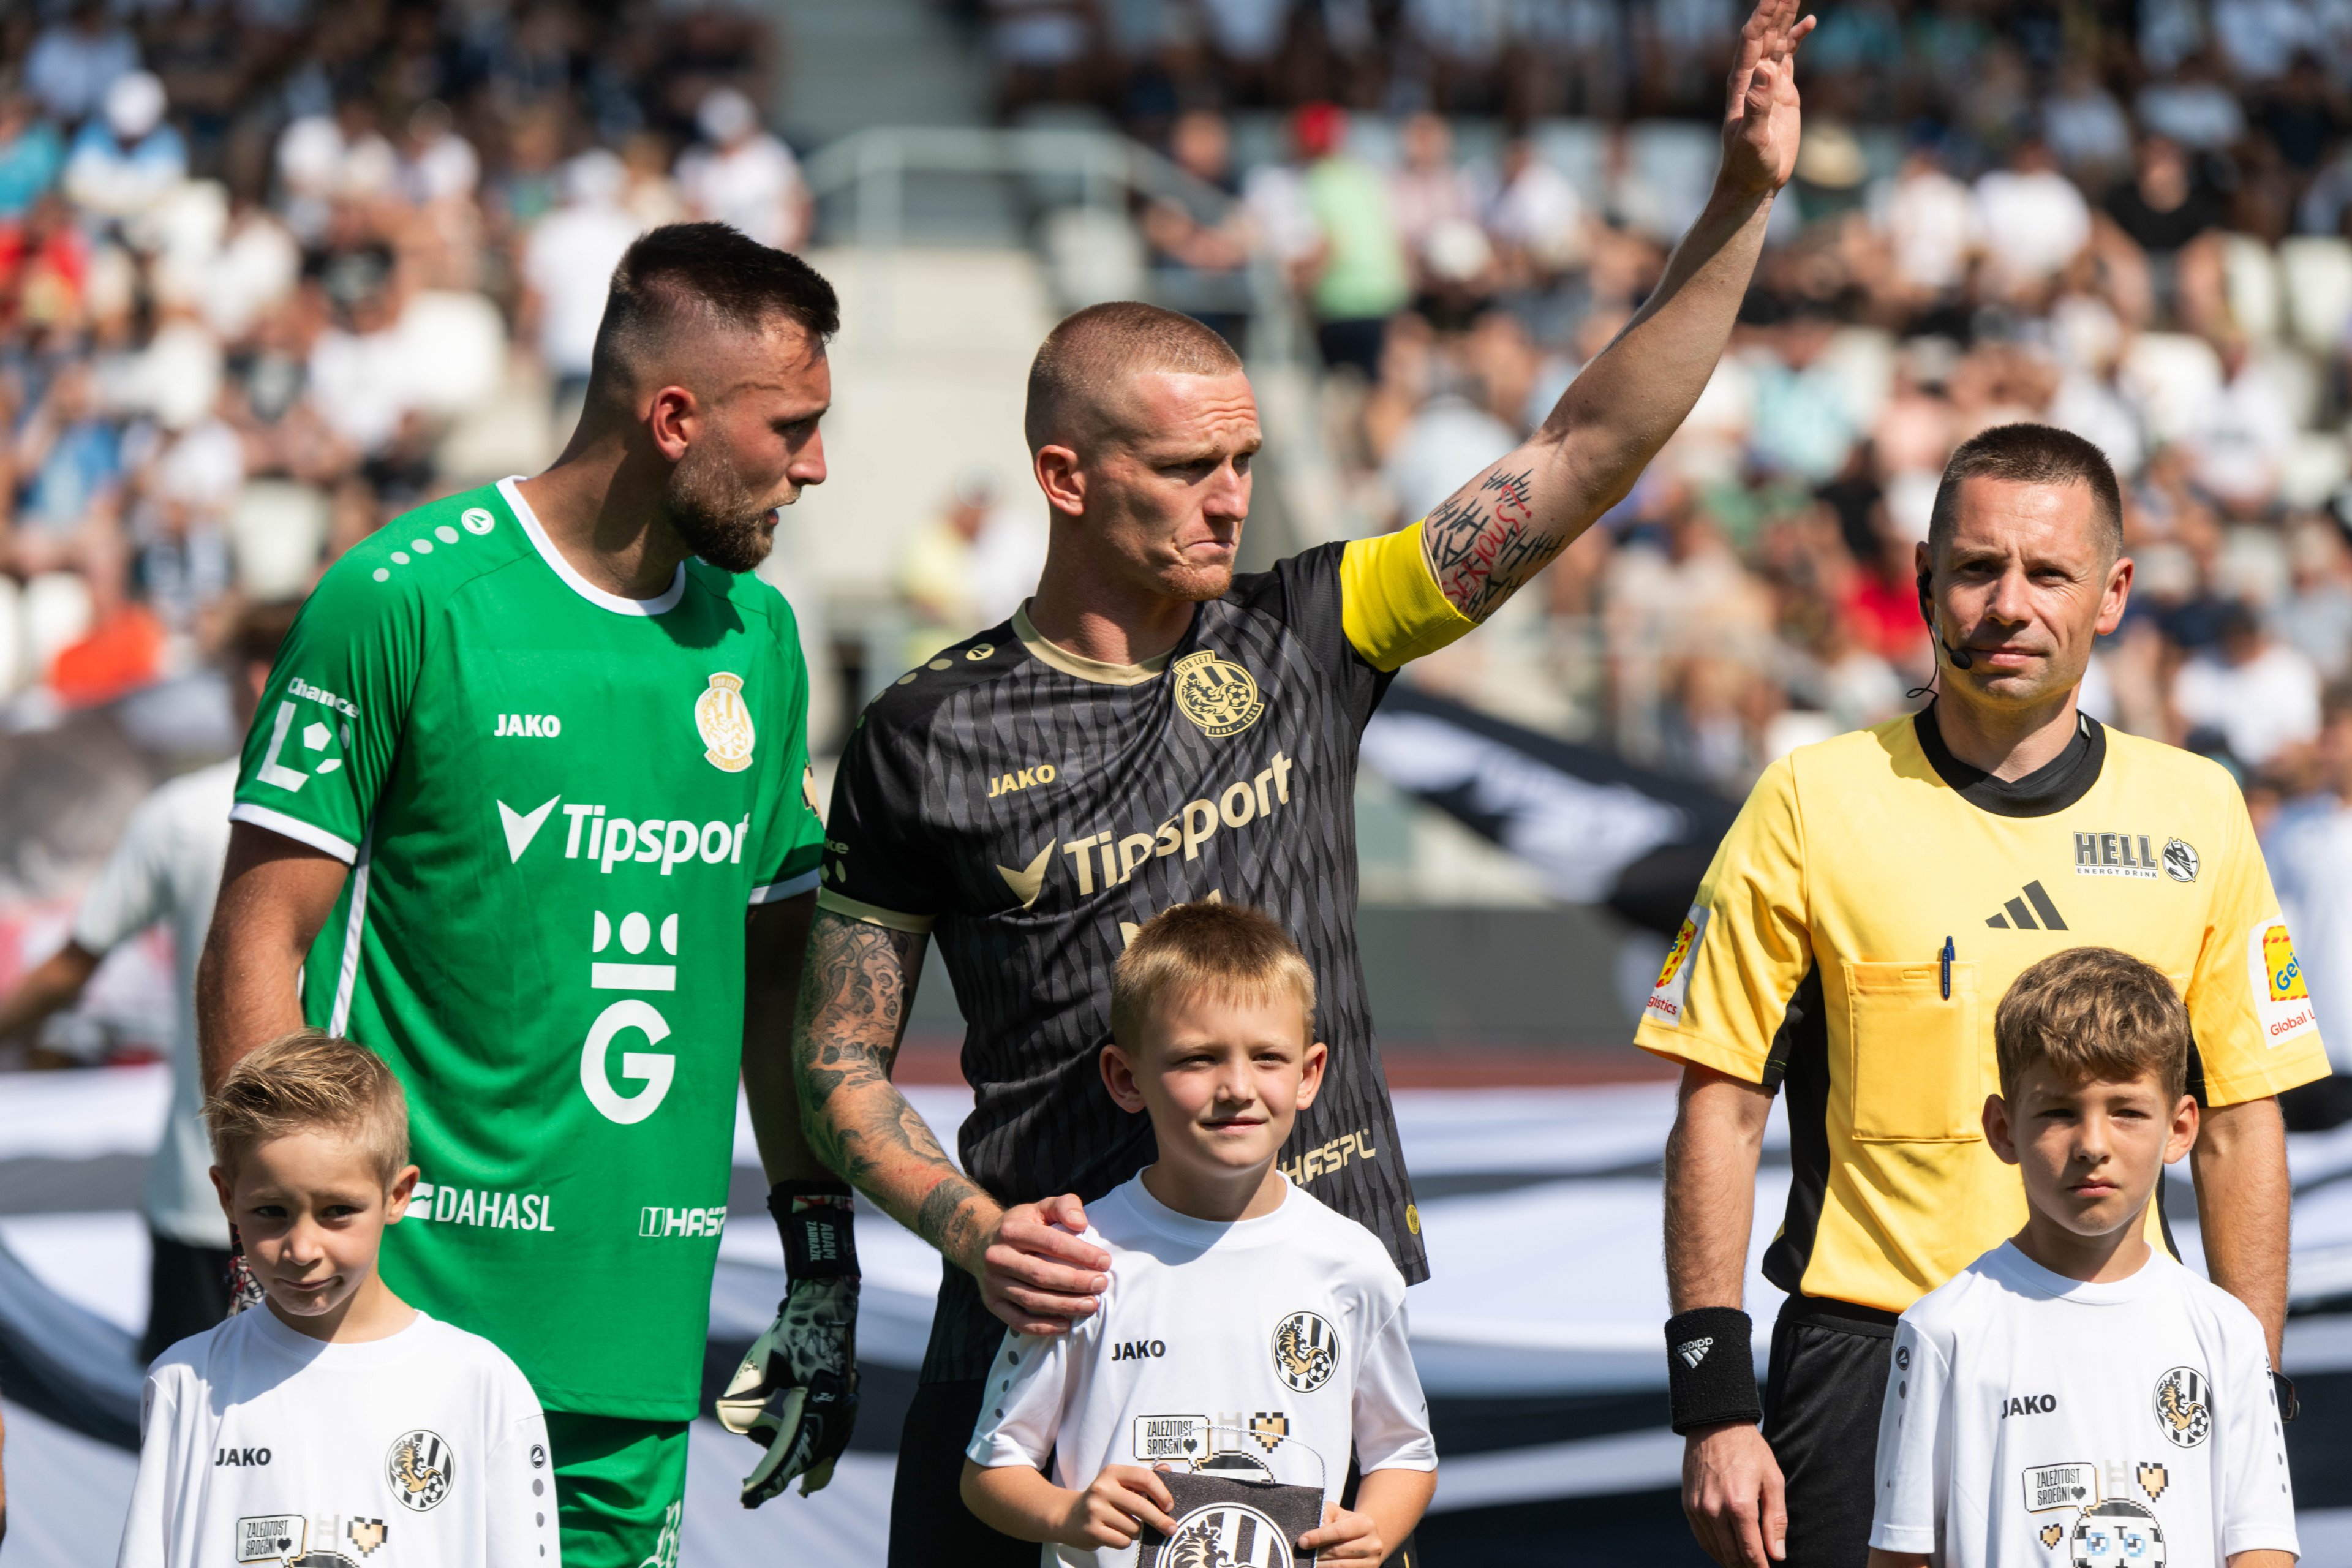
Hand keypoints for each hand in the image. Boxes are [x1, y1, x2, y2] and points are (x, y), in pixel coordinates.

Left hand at [715, 1275, 859, 1503]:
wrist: (828, 1302)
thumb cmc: (794, 1329)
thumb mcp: (762, 1359)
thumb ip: (746, 1395)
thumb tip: (733, 1424)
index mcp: (817, 1399)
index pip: (789, 1450)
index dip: (767, 1477)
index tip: (747, 1497)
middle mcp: (838, 1407)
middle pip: (808, 1456)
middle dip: (780, 1475)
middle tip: (750, 1494)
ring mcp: (846, 1405)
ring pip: (824, 1452)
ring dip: (799, 1466)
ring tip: (783, 1488)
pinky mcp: (846, 1401)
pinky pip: (833, 1440)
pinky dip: (819, 1458)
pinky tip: (814, 1475)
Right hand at [970, 1193, 1110, 1335]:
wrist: (981, 1243)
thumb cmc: (1022, 1225)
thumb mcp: (1041, 1208)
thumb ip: (1064, 1206)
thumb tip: (1080, 1223)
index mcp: (1011, 1230)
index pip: (1051, 1242)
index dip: (1080, 1253)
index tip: (1105, 1262)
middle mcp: (997, 1257)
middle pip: (1041, 1274)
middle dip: (1075, 1282)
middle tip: (1101, 1284)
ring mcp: (992, 1282)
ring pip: (1031, 1300)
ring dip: (1064, 1305)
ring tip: (1091, 1305)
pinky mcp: (992, 1303)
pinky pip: (1018, 1321)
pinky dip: (1043, 1327)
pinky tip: (1066, 1324)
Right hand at [1059, 1465, 1176, 1548]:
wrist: (1068, 1517)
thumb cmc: (1103, 1499)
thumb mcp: (1119, 1482)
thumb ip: (1143, 1478)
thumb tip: (1167, 1470)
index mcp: (1112, 1472)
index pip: (1145, 1478)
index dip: (1162, 1493)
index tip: (1169, 1506)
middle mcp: (1102, 1488)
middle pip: (1142, 1506)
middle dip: (1160, 1520)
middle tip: (1172, 1528)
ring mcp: (1095, 1510)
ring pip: (1134, 1527)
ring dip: (1137, 1531)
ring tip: (1127, 1526)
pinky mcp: (1092, 1530)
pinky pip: (1123, 1541)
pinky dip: (1125, 1540)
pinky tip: (1116, 1534)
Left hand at [1299, 1501, 1386, 1561]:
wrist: (1365, 1540)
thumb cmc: (1346, 1524)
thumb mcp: (1337, 1514)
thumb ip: (1324, 1515)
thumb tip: (1311, 1535)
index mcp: (1366, 1524)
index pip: (1339, 1531)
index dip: (1319, 1537)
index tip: (1302, 1541)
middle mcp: (1373, 1544)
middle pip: (1338, 1551)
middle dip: (1317, 1553)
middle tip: (1301, 1554)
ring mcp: (1372, 1563)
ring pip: (1340, 1567)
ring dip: (1321, 1565)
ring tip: (1309, 1562)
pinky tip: (1320, 1567)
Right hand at [1683, 1421, 1786, 1566]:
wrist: (1715, 1424)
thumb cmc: (1750, 1451)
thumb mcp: (1772, 1480)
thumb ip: (1775, 1520)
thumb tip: (1777, 1555)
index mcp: (1740, 1505)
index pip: (1751, 1552)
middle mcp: (1715, 1510)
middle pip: (1732, 1556)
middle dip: (1747, 1567)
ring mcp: (1698, 1508)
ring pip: (1715, 1551)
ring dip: (1731, 1562)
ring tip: (1745, 1564)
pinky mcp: (1688, 1505)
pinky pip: (1701, 1538)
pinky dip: (1715, 1549)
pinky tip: (1727, 1551)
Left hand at [1718, 0, 1814, 197]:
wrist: (1752, 182)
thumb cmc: (1747, 164)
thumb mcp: (1752, 137)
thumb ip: (1757, 105)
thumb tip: (1765, 70)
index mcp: (1743, 83)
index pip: (1752, 40)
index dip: (1763, 16)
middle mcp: (1753, 77)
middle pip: (1765, 32)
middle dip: (1776, 6)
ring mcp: (1767, 83)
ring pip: (1777, 40)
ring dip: (1786, 15)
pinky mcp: (1781, 91)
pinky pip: (1789, 56)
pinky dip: (1797, 38)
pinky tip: (1809, 23)